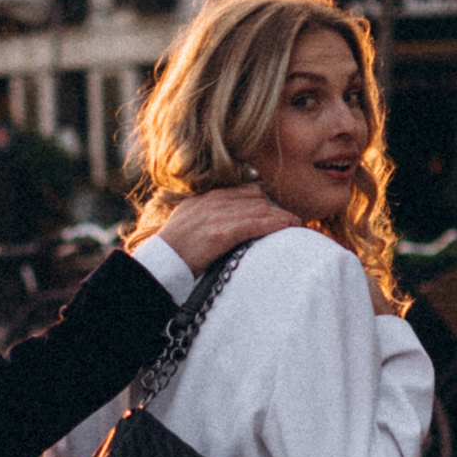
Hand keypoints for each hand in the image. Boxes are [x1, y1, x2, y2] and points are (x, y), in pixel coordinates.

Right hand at [155, 186, 301, 270]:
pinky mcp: (220, 234)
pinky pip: (255, 224)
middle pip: (255, 197)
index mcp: (204, 198)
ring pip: (259, 209)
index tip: (277, 210)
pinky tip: (288, 227)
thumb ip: (207, 216)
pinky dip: (275, 224)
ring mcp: (216, 217)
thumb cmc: (173, 253)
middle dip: (276, 207)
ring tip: (297, 224)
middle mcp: (212, 202)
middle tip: (292, 219)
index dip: (265, 200)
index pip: (244, 190)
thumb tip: (228, 222)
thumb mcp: (187, 223)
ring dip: (281, 216)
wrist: (159, 266)